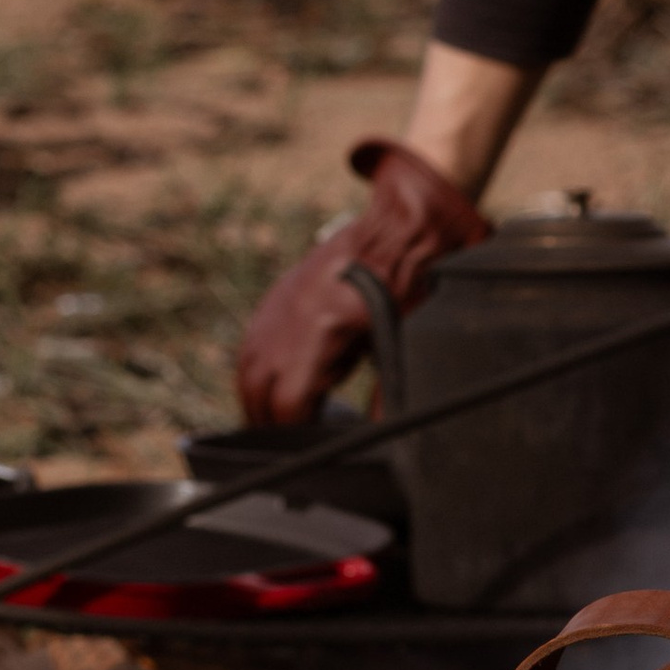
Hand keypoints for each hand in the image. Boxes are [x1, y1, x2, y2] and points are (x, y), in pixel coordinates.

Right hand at [234, 136, 491, 426]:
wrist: (407, 219)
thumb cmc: (419, 276)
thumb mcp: (411, 336)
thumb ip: (390, 392)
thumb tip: (382, 435)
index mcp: (324, 330)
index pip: (289, 403)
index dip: (295, 434)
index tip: (306, 450)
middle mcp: (292, 318)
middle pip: (259, 391)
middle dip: (269, 425)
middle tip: (287, 448)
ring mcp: (282, 304)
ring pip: (250, 368)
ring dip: (257, 401)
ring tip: (272, 426)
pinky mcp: (282, 294)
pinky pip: (254, 343)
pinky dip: (257, 372)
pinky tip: (271, 387)